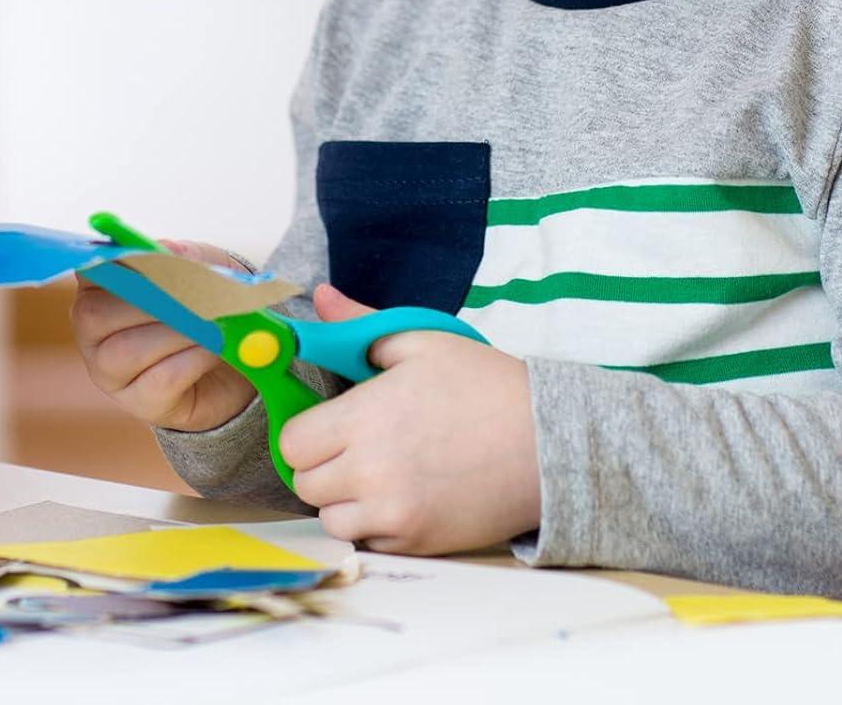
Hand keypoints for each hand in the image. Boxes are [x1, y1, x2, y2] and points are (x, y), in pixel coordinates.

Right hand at [71, 241, 255, 431]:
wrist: (236, 358)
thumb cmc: (204, 303)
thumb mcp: (201, 268)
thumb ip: (184, 256)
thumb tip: (167, 250)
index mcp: (98, 287)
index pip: (90, 271)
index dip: (116, 263)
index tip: (151, 258)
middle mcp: (92, 331)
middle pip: (97, 315)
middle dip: (150, 301)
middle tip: (195, 294)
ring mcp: (110, 372)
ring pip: (126, 351)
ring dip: (175, 333)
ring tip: (211, 323)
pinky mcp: (141, 403)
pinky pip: (159, 381)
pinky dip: (191, 360)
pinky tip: (214, 350)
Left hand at [281, 284, 540, 553]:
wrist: (549, 443)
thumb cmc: (484, 385)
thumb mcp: (421, 341)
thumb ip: (359, 326)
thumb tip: (319, 297)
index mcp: (364, 420)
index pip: (292, 443)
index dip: (305, 430)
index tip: (326, 422)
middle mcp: (371, 474)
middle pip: (305, 483)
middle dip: (319, 464)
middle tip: (351, 445)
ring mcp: (395, 515)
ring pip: (331, 518)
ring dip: (342, 498)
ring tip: (375, 472)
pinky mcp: (419, 544)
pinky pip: (369, 541)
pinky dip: (374, 524)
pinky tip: (401, 495)